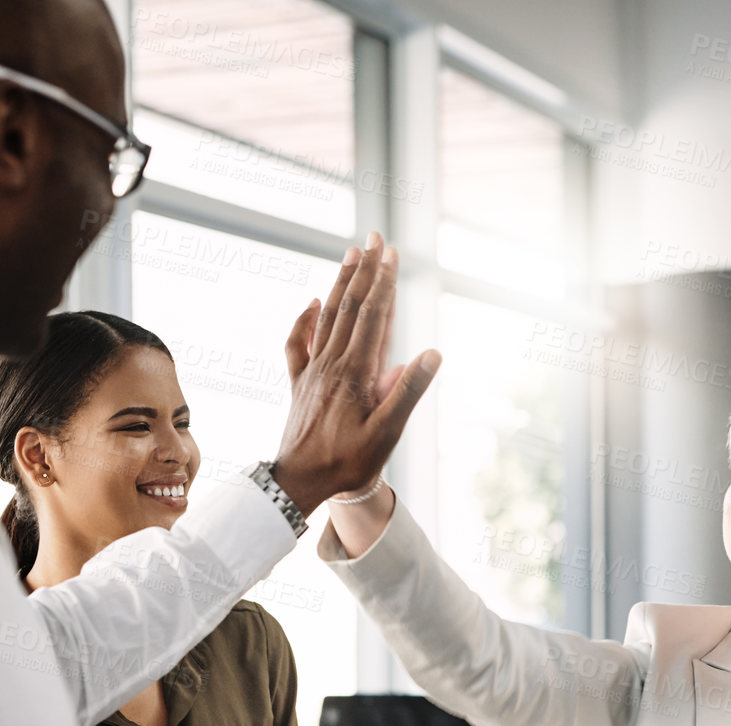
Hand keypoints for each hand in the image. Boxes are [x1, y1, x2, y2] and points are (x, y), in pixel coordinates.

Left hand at [270, 231, 439, 512]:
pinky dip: (305, 319)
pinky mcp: (299, 384)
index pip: (373, 316)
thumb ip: (409, 391)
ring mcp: (312, 371)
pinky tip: (311, 303)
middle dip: (364, 270)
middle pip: (349, 306)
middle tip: (374, 238)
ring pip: (326, 316)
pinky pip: (298, 343)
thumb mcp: (388, 432)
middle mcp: (332, 364)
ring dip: (340, 283)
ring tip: (350, 254)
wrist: (301, 483)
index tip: (391, 252)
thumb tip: (432, 352)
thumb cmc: (349, 462)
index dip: (383, 281)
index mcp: (356, 372)